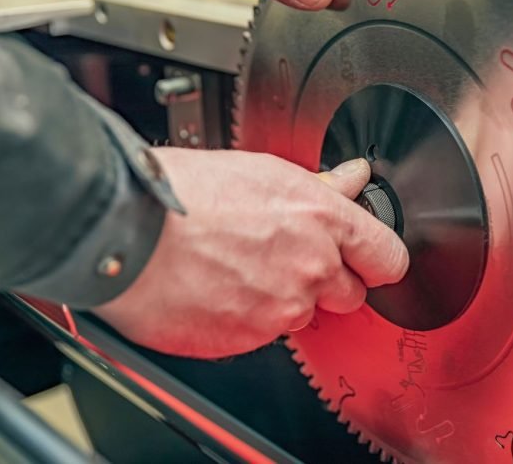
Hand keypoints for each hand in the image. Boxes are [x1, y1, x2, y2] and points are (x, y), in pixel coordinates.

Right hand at [94, 149, 408, 357]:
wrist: (124, 231)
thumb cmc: (182, 194)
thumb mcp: (263, 171)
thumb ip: (320, 187)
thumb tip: (353, 178)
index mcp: (321, 219)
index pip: (387, 257)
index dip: (379, 260)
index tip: (371, 260)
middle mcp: (310, 267)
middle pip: (350, 294)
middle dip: (328, 281)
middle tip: (287, 259)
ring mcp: (281, 309)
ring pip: (303, 315)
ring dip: (282, 299)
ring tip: (239, 268)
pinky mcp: (249, 340)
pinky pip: (264, 334)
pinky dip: (248, 318)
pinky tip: (220, 288)